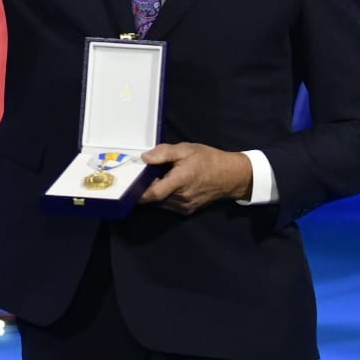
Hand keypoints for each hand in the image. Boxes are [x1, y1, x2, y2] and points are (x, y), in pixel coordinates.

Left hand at [138, 142, 252, 214]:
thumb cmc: (208, 160)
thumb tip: (144, 158)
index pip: (153, 193)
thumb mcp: (186, 149)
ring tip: (153, 179)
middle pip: (154, 198)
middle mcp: (181, 198)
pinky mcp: (187, 211)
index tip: (128, 183)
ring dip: (154, 193)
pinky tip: (165, 185)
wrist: (230, 176)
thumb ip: (163, 153)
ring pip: (160, 203)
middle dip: (144, 189)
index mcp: (180, 182)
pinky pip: (168, 205)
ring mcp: (184, 207)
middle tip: (138, 177)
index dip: (138, 191)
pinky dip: (162, 197)